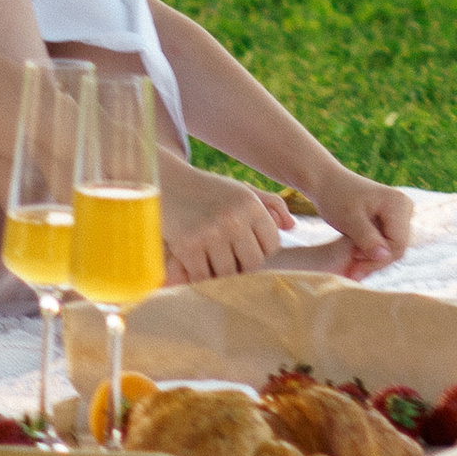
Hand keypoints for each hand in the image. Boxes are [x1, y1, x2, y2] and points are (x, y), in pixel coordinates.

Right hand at [159, 157, 291, 284]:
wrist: (164, 180)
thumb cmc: (207, 189)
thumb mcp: (240, 189)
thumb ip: (270, 204)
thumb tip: (292, 226)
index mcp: (251, 204)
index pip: (272, 246)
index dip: (259, 250)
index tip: (243, 246)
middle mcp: (234, 218)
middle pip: (252, 264)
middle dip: (240, 264)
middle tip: (225, 256)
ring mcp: (210, 233)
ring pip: (227, 273)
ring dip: (217, 271)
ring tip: (208, 257)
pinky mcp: (187, 246)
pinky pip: (201, 275)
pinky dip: (197, 273)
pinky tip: (192, 260)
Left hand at [305, 167, 412, 278]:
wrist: (327, 182)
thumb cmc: (336, 197)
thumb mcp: (350, 220)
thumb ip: (367, 239)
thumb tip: (384, 256)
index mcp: (399, 204)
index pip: (398, 245)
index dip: (378, 260)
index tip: (354, 263)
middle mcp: (405, 207)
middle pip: (397, 248)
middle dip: (374, 261)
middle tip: (351, 270)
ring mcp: (401, 213)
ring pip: (392, 248)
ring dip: (372, 259)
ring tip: (351, 265)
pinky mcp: (393, 219)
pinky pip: (387, 243)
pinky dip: (371, 252)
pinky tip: (354, 256)